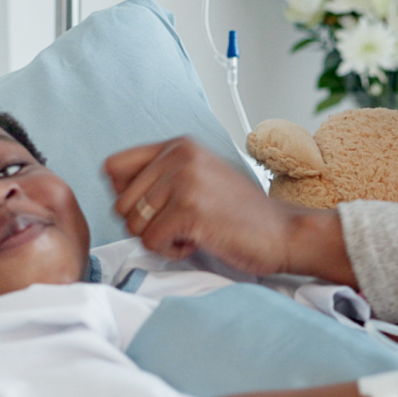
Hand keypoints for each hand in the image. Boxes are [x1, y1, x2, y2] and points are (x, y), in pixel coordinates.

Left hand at [104, 138, 356, 283]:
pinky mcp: (189, 210)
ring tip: (192, 230)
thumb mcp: (199, 177)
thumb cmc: (241, 213)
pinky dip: (172, 251)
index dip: (127, 196)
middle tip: (181, 223)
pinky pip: (151, 242)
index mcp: (178, 145)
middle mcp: (178, 156)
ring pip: (134, 225)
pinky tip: (198, 241)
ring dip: (160, 239)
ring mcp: (184, 181)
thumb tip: (116, 191)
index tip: (155, 208)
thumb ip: (160, 175)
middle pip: (120, 203)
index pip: (114, 168)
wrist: (284, 232)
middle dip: (146, 224)